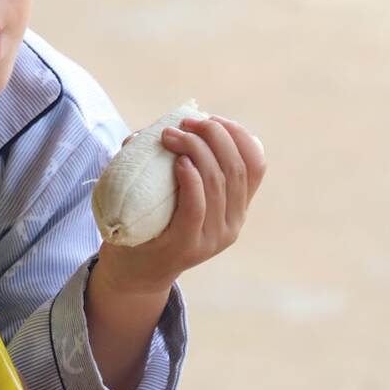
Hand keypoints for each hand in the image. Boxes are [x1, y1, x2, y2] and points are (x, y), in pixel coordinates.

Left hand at [95, 115, 266, 295]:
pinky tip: (179, 163)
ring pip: (218, 183)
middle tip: (184, 123)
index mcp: (236, 207)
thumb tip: (159, 128)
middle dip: (213, 135)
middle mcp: (232, 223)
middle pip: (235, 168)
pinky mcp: (187, 246)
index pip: (255, 164)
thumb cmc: (151, 219)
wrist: (133, 271)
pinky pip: (197, 207)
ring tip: (170, 136)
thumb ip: (175, 160)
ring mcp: (212, 238)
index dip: (238, 134)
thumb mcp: (174, 190)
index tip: (211, 118)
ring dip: (195, 149)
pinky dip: (191, 179)